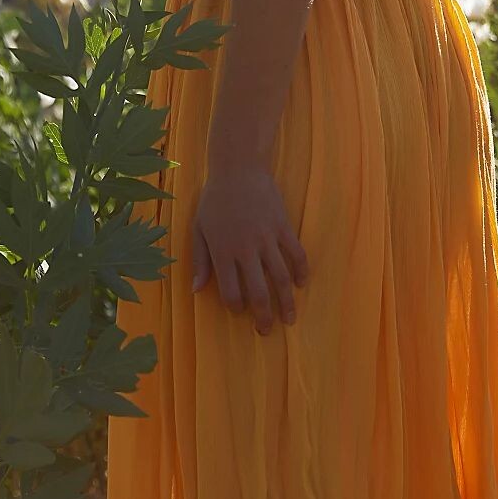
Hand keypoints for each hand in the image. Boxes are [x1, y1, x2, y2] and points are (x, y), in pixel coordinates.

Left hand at [191, 162, 308, 333]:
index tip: (240, 311)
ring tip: (290, 318)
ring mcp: (267, 238)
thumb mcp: (199, 229)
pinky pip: (296, 254)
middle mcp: (246, 248)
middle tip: (267, 330)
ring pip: (281, 278)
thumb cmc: (214, 199)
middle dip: (263, 316)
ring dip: (286, 302)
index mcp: (222, 251)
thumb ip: (199, 260)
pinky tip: (302, 284)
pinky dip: (301, 271)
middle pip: (258, 292)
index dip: (236, 307)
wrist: (238, 167)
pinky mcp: (283, 226)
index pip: (230, 291)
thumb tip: (196, 289)